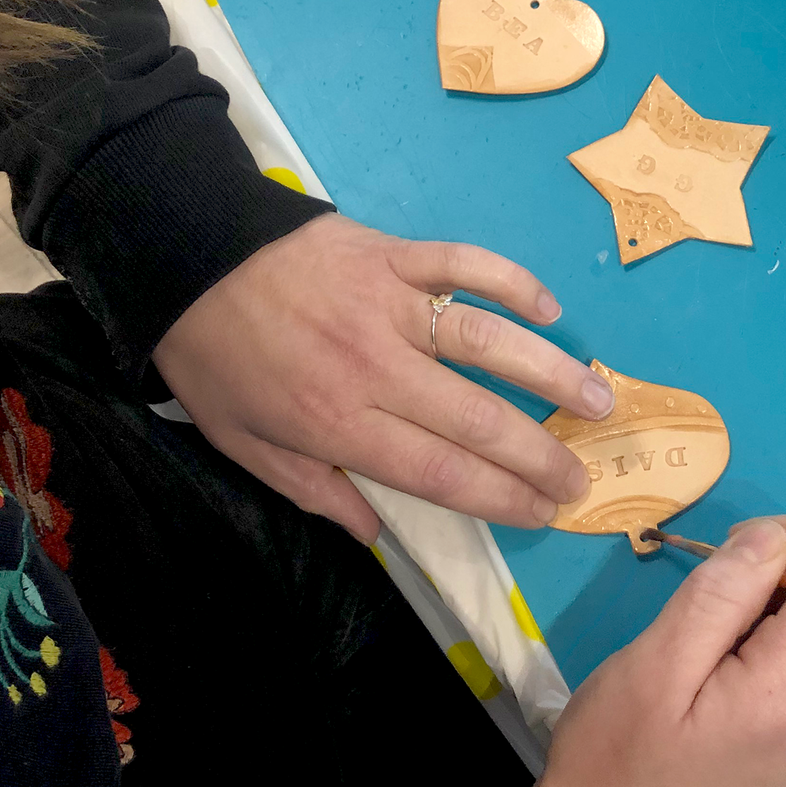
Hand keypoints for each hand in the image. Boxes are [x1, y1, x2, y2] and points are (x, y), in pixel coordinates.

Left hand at [151, 214, 612, 541]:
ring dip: (552, 371)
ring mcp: (391, 303)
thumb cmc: (216, 358)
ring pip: (489, 341)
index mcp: (339, 422)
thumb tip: (376, 533)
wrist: (184, 257)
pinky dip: (511, 281)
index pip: (440, 473)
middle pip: (478, 418)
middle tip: (584, 477)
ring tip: (601, 398)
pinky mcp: (394, 253)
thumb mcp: (242, 444)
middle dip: (540, 455)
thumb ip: (313, 490)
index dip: (501, 499)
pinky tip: (551, 306)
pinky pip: (465, 263)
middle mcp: (377, 368)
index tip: (543, 514)